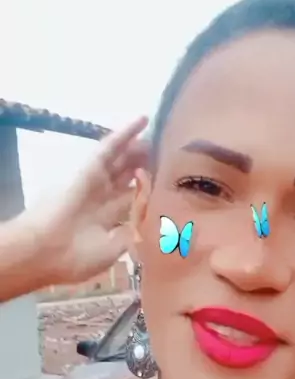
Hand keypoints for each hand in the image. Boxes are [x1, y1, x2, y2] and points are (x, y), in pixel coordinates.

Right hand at [29, 116, 149, 284]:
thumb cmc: (78, 257)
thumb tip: (143, 228)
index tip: (161, 186)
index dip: (144, 193)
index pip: (129, 202)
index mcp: (105, 222)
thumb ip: (127, 237)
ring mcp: (96, 183)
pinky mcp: (91, 169)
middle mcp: (101, 200)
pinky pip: (109, 148)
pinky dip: (124, 134)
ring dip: (135, 150)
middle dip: (141, 169)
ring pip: (119, 161)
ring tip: (152, 138)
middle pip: (125, 179)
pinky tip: (141, 120)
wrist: (48, 250)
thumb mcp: (111, 252)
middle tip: (159, 157)